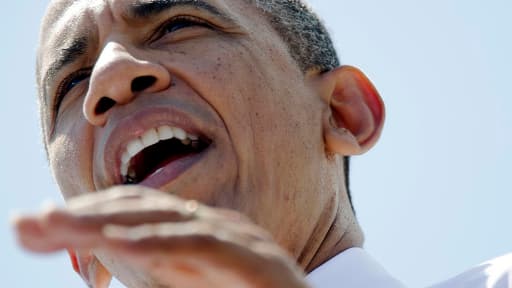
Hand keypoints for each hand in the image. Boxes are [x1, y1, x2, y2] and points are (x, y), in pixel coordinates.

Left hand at [13, 186, 309, 287]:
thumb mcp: (188, 286)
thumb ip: (157, 270)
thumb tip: (112, 257)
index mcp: (189, 239)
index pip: (130, 216)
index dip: (84, 218)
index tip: (35, 229)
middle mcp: (208, 230)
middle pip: (137, 211)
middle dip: (81, 216)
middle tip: (27, 224)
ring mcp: (232, 238)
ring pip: (163, 220)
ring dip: (107, 222)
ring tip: (57, 226)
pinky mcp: (252, 258)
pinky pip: (200, 244)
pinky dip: (159, 242)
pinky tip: (122, 244)